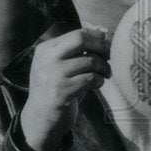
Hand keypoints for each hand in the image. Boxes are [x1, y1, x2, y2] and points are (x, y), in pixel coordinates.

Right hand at [20, 26, 110, 150]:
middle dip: (101, 47)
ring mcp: (53, 76)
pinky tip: (97, 84)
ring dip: (104, 68)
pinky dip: (99, 81)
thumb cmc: (56, 88)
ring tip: (105, 74)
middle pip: (81, 40)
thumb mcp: (59, 65)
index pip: (77, 34)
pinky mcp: (61, 92)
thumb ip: (76, 49)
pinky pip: (90, 79)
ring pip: (90, 61)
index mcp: (45, 49)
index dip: (97, 38)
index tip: (107, 46)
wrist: (40, 118)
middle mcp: (47, 59)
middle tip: (109, 57)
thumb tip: (103, 32)